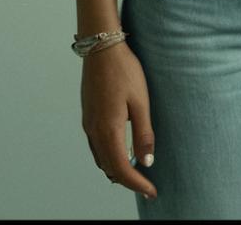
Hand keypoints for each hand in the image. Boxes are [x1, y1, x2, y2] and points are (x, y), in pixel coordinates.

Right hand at [80, 40, 157, 200]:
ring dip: (116, 169)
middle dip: (127, 179)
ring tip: (136, 172)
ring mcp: (88, 124)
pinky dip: (108, 156)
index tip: (152, 191)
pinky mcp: (88, 116)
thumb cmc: (124, 71)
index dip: (137, 183)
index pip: (122, 168)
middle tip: (147, 185)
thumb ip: (143, 133)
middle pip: (109, 167)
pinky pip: (96, 146)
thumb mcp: (140, 101)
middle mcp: (94, 131)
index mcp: (108, 130)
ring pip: (100, 158)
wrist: (101, 49)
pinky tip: (120, 150)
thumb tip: (146, 162)